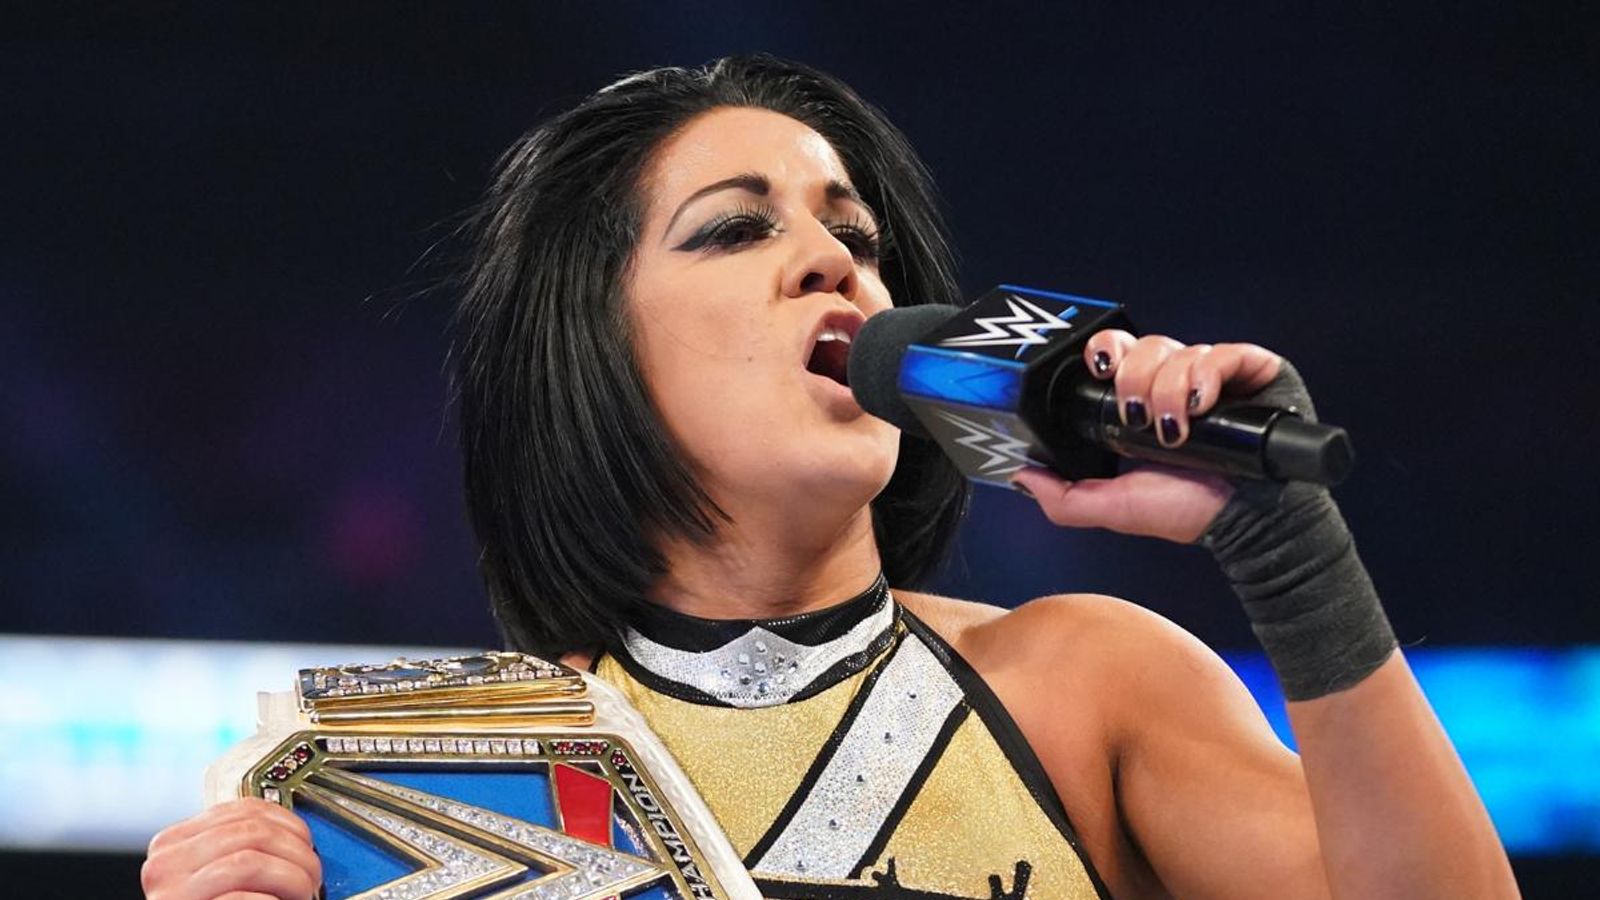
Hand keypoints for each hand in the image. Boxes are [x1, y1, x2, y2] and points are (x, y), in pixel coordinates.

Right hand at [141, 797, 320, 899]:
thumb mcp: (219, 876)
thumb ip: (242, 850)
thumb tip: (296, 836)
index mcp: (175, 844)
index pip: (243, 810)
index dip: (289, 824)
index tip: (307, 843)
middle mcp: (165, 864)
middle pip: (252, 832)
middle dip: (298, 853)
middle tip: (313, 877)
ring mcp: (171, 893)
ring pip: (250, 860)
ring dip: (291, 877)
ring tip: (303, 894)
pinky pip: (242, 898)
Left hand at [1010, 330, 1283, 542]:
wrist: (1245, 524)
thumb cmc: (1188, 510)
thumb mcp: (1114, 506)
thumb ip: (1064, 496)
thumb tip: (1022, 475)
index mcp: (1141, 400)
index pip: (1116, 353)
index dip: (1105, 353)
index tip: (1100, 370)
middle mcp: (1177, 381)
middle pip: (1145, 345)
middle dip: (1134, 377)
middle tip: (1136, 416)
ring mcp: (1215, 375)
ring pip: (1180, 350)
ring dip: (1169, 389)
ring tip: (1175, 430)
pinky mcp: (1252, 371)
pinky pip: (1224, 352)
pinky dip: (1208, 376)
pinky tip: (1204, 406)